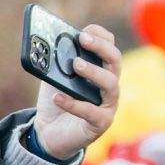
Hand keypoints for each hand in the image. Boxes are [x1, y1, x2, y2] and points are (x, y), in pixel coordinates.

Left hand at [33, 25, 121, 160]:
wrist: (48, 133)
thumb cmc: (56, 101)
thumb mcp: (53, 77)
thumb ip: (55, 62)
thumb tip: (49, 43)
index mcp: (100, 70)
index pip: (110, 47)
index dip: (101, 37)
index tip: (84, 32)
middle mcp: (109, 85)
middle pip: (115, 61)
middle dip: (101, 47)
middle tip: (82, 40)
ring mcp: (108, 105)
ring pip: (111, 84)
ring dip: (94, 72)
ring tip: (75, 64)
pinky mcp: (100, 123)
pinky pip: (91, 112)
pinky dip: (73, 103)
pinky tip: (58, 97)